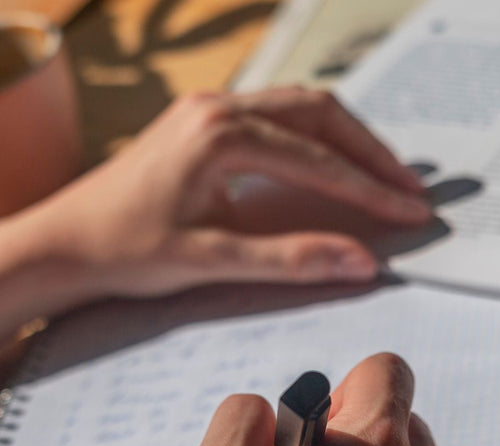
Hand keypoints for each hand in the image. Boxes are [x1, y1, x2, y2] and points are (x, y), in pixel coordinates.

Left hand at [0, 88, 429, 338]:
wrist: (68, 240)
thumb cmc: (127, 250)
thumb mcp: (213, 261)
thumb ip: (292, 259)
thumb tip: (361, 262)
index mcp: (220, 135)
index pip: (318, 161)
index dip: (370, 190)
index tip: (410, 212)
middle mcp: (219, 107)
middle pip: (320, 114)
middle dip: (372, 154)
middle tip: (411, 191)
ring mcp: (212, 108)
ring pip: (303, 108)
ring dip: (350, 141)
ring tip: (387, 176)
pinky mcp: (208, 122)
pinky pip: (280, 115)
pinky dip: (319, 138)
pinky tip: (336, 161)